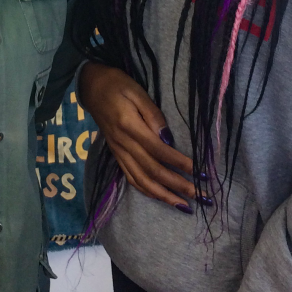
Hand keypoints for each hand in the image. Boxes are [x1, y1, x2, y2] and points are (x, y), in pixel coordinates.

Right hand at [79, 62, 199, 209]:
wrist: (92, 87)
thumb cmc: (117, 84)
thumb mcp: (137, 91)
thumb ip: (153, 114)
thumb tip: (168, 139)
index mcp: (129, 126)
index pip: (159, 150)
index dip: (179, 163)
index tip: (200, 171)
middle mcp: (123, 144)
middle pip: (152, 170)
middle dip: (177, 185)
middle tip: (199, 195)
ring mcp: (119, 152)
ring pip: (141, 180)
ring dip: (164, 195)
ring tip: (184, 206)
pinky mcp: (116, 155)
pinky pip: (131, 178)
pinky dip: (147, 191)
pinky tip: (161, 197)